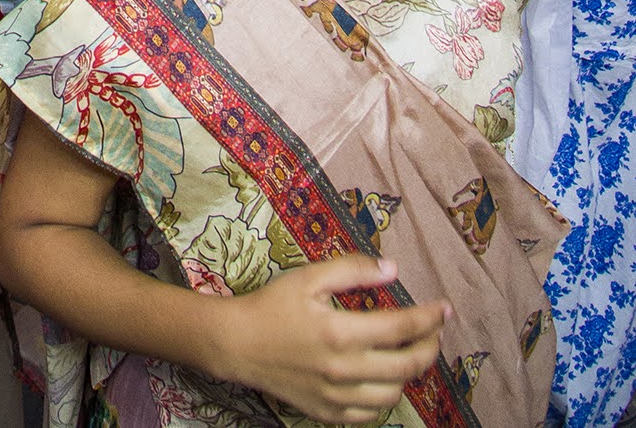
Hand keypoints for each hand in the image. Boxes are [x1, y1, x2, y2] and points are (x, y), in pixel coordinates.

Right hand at [218, 252, 444, 426]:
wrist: (239, 344)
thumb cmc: (273, 305)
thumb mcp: (309, 277)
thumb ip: (352, 270)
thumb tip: (392, 268)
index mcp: (341, 332)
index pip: (402, 328)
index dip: (429, 318)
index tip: (444, 308)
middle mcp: (344, 369)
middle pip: (407, 365)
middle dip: (430, 347)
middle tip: (435, 332)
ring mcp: (337, 397)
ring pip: (394, 394)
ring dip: (409, 374)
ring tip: (407, 353)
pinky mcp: (329, 414)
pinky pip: (370, 414)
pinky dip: (384, 398)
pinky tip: (382, 379)